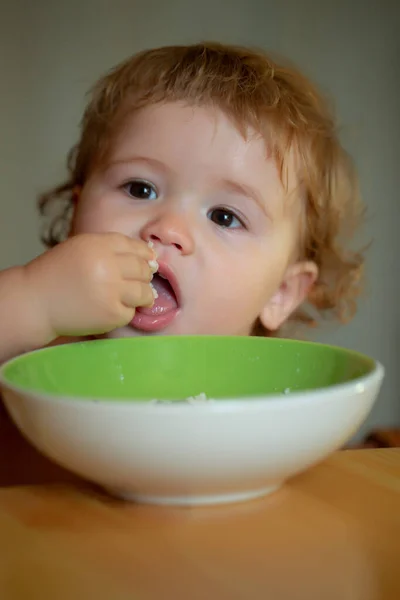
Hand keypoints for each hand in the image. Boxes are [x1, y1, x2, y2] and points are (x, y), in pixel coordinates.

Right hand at [23, 233, 154, 337]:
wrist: (35, 302)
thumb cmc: (57, 273)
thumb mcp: (81, 247)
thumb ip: (110, 247)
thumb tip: (148, 255)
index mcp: (98, 246)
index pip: (135, 247)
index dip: (144, 254)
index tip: (146, 261)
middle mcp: (107, 267)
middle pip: (143, 269)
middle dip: (144, 275)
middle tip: (137, 280)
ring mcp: (110, 292)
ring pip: (144, 292)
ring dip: (142, 294)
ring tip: (131, 296)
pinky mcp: (111, 314)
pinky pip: (131, 312)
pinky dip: (125, 311)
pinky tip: (112, 308)